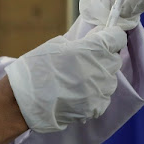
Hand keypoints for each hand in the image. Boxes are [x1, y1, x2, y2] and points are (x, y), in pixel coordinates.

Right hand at [4, 26, 126, 132]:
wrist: (25, 101)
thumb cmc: (38, 67)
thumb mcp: (58, 45)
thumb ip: (82, 41)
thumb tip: (97, 36)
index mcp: (93, 49)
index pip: (118, 37)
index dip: (111, 36)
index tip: (103, 38)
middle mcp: (102, 69)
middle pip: (115, 59)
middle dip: (104, 57)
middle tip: (85, 60)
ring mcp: (101, 90)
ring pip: (110, 79)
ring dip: (100, 76)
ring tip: (78, 79)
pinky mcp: (97, 108)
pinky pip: (103, 97)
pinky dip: (94, 94)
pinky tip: (78, 93)